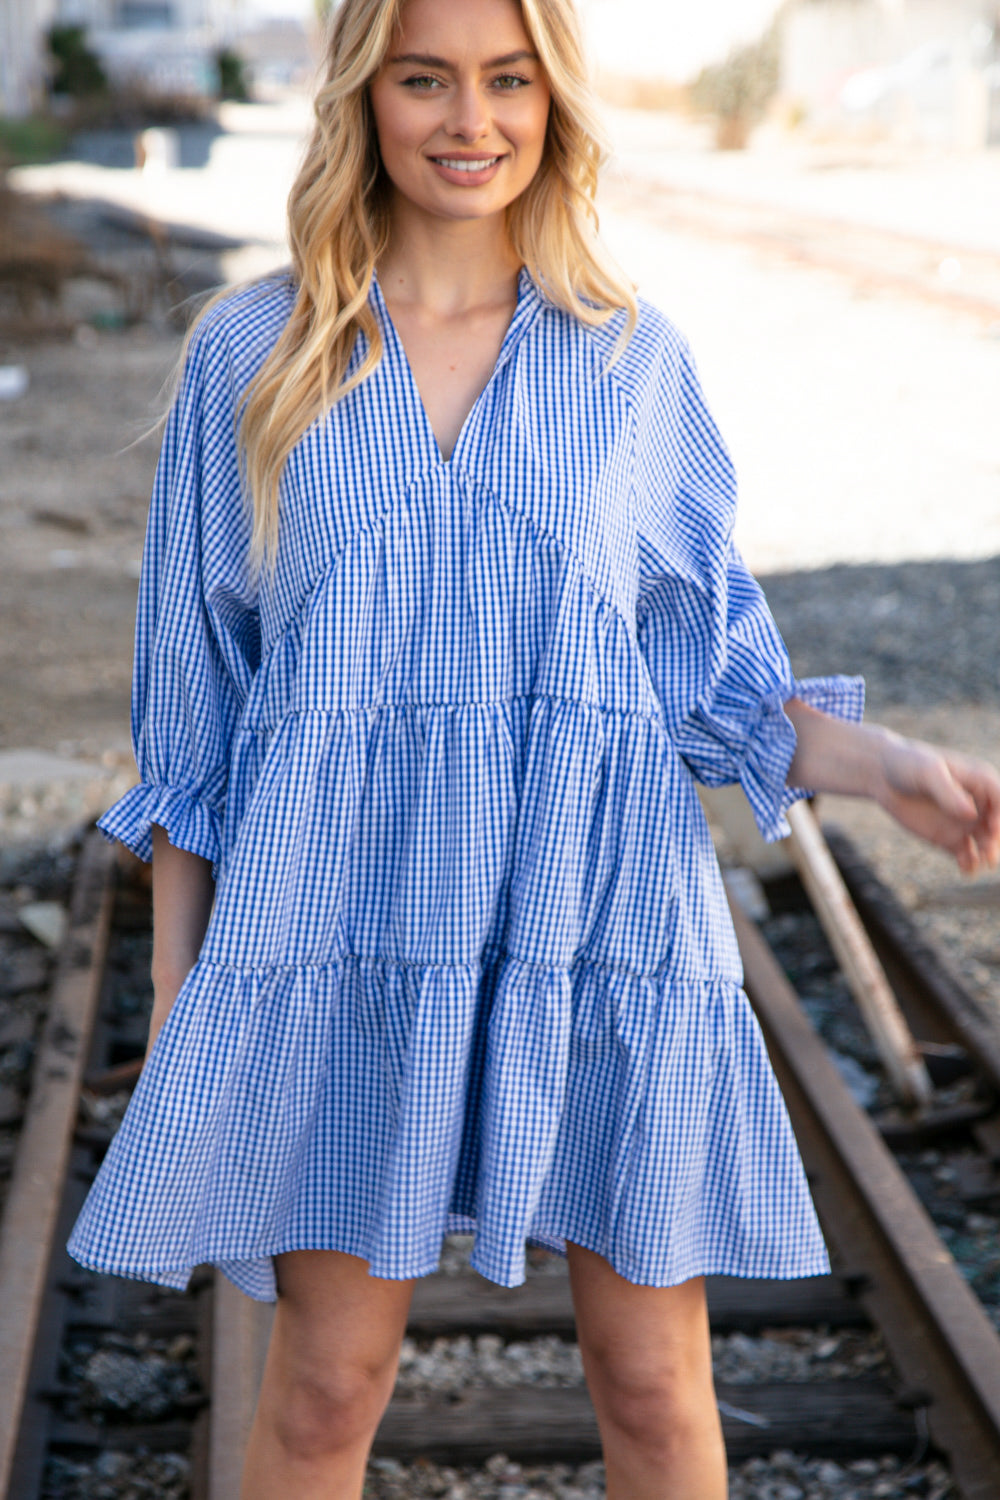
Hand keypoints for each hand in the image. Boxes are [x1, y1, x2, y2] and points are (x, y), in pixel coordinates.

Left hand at [874, 733, 999, 873]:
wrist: (884, 777)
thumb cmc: (909, 765)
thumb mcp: (928, 772)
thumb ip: (948, 791)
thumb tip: (971, 813)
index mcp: (980, 780)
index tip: (992, 827)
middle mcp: (979, 804)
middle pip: (997, 825)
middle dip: (996, 840)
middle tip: (989, 854)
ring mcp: (966, 823)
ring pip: (986, 843)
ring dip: (988, 854)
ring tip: (982, 862)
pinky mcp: (951, 839)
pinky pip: (967, 856)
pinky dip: (970, 864)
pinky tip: (967, 871)